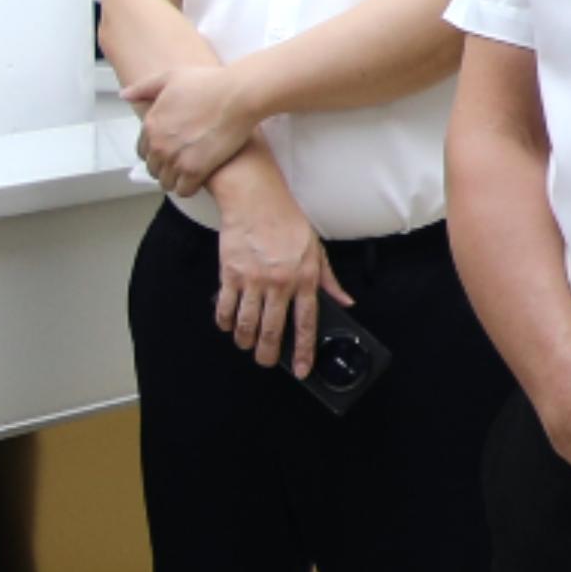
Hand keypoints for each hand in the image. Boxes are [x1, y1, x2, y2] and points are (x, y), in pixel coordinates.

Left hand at [135, 55, 270, 192]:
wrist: (238, 96)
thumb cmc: (209, 84)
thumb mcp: (170, 77)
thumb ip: (144, 88)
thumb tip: (124, 95)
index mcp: (151, 124)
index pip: (143, 151)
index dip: (156, 152)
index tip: (168, 151)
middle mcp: (159, 144)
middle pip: (153, 168)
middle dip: (165, 167)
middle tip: (181, 163)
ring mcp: (175, 159)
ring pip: (166, 182)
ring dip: (176, 180)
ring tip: (189, 173)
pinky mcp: (194, 171)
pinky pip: (183, 191)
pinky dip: (189, 188)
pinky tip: (198, 179)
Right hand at [213, 194, 350, 375]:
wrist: (256, 201)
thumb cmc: (286, 223)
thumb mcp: (316, 250)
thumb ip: (329, 280)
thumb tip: (345, 301)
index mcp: (304, 279)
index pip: (306, 324)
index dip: (305, 352)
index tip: (302, 369)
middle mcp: (279, 283)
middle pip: (272, 332)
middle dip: (268, 354)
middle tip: (266, 360)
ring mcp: (253, 280)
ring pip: (247, 325)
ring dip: (245, 341)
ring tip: (246, 344)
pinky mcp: (231, 274)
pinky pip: (226, 308)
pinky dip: (225, 322)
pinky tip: (228, 325)